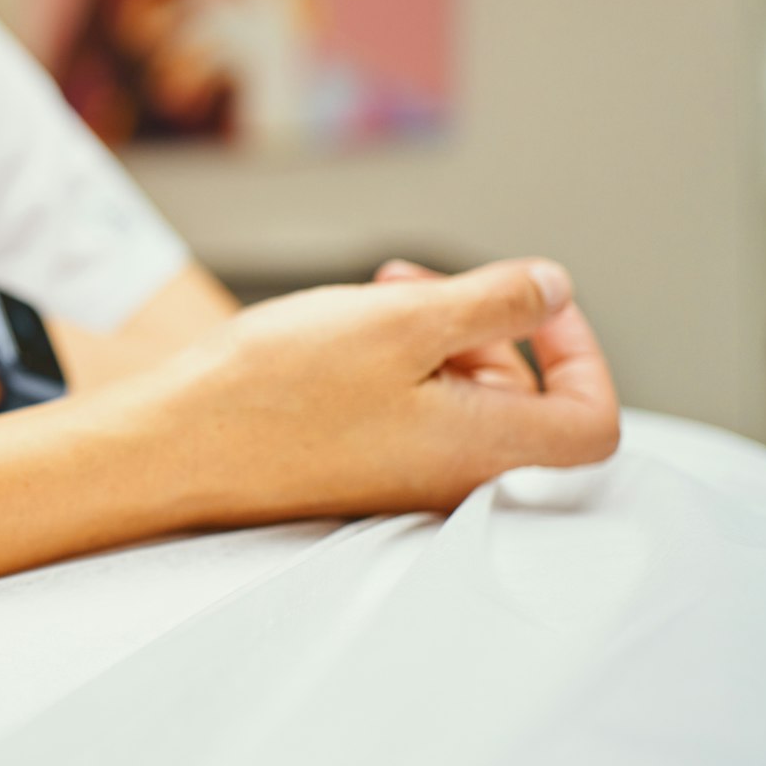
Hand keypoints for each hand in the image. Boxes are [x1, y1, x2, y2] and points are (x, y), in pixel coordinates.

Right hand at [129, 256, 618, 521]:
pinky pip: (409, 419)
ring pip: (459, 403)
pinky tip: (343, 335)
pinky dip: (395, 369)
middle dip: (487, 328)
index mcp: (482, 450)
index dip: (581, 354)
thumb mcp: (400, 320)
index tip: (533, 306)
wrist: (174, 445)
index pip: (591, 421)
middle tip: (420, 283)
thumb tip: (555, 287)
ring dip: (434, 339)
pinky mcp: (356, 475)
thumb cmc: (278, 387)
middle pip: (522, 402)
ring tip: (373, 297)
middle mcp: (452, 480)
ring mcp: (402, 483)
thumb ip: (495, 303)